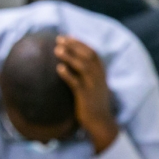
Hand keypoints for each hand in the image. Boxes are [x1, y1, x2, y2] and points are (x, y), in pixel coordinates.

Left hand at [55, 36, 118, 152]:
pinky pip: (76, 83)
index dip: (80, 43)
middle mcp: (98, 77)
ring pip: (82, 66)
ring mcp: (92, 86)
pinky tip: (59, 68)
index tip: (68, 36)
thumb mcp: (94, 86)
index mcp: (101, 73)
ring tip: (57, 49)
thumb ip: (87, 74)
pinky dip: (68, 74)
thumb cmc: (94, 103)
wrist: (100, 122)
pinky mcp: (85, 96)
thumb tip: (72, 63)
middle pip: (87, 56)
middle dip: (73, 45)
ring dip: (70, 56)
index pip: (92, 53)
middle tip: (59, 39)